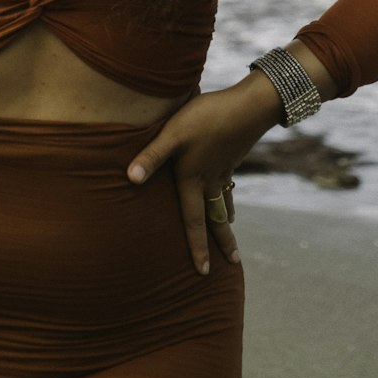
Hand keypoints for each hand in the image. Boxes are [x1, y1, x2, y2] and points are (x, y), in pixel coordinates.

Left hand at [127, 77, 279, 275]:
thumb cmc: (204, 119)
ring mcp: (225, 167)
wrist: (247, 106)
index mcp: (194, 180)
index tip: (204, 272)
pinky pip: (229, 182)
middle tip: (233, 263)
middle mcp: (211, 179)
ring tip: (230, 226)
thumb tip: (130, 179)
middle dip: (223, 240)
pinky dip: (229, 192)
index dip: (197, 246)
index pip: (193, 221)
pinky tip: (228, 185)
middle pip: (217, 217)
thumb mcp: (172, 135)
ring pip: (225, 199)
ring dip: (226, 216)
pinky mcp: (232, 154)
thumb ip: (152, 156)